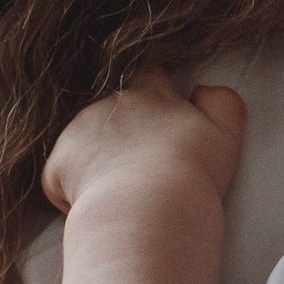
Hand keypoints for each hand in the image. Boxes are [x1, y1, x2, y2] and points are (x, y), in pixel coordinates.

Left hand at [41, 72, 246, 217]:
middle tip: (139, 164)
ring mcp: (79, 130)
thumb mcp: (225, 131)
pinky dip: (69, 188)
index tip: (158, 119)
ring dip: (96, 157)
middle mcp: (110, 102)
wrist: (148, 209)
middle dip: (120, 129)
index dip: (151, 94)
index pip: (146, 74)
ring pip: (84, 140)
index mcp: (149, 92)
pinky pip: (58, 174)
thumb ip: (222, 100)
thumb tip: (202, 90)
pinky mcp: (58, 162)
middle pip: (112, 108)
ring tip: (120, 190)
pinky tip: (94, 204)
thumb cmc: (191, 172)